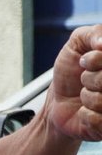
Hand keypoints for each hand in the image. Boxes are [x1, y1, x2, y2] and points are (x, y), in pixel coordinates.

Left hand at [45, 24, 101, 140]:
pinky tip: (86, 112)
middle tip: (85, 80)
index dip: (95, 59)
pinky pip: (98, 120)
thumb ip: (93, 34)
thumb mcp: (77, 44)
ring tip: (86, 96)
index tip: (84, 61)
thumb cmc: (71, 72)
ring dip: (86, 97)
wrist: (58, 102)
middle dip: (89, 79)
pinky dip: (85, 115)